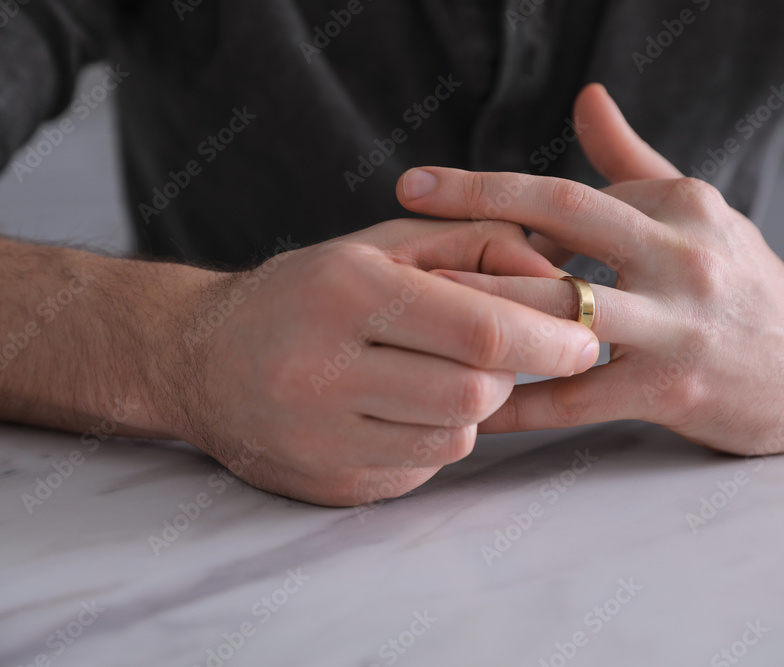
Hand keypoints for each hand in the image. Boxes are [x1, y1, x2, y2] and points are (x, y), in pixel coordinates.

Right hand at [167, 219, 600, 505]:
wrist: (199, 359)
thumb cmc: (307, 292)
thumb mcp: (381, 247)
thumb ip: (475, 245)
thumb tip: (559, 274)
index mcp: (345, 293)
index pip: (480, 332)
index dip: (548, 339)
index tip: (584, 338)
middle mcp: (325, 370)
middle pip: (476, 393)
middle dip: (507, 374)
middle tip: (500, 354)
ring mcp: (321, 438)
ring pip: (455, 438)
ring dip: (468, 407)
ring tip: (431, 374)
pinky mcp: (327, 485)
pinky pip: (421, 471)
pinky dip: (431, 439)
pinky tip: (395, 410)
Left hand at [394, 85, 783, 455]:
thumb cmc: (745, 283)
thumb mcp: (696, 211)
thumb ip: (633, 157)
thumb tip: (584, 94)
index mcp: (678, 205)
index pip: (567, 192)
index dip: (490, 192)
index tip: (420, 189)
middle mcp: (681, 254)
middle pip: (564, 221)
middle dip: (477, 214)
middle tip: (401, 216)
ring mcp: (680, 324)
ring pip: (565, 309)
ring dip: (487, 306)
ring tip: (419, 308)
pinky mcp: (676, 390)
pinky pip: (577, 398)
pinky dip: (520, 405)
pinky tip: (474, 408)